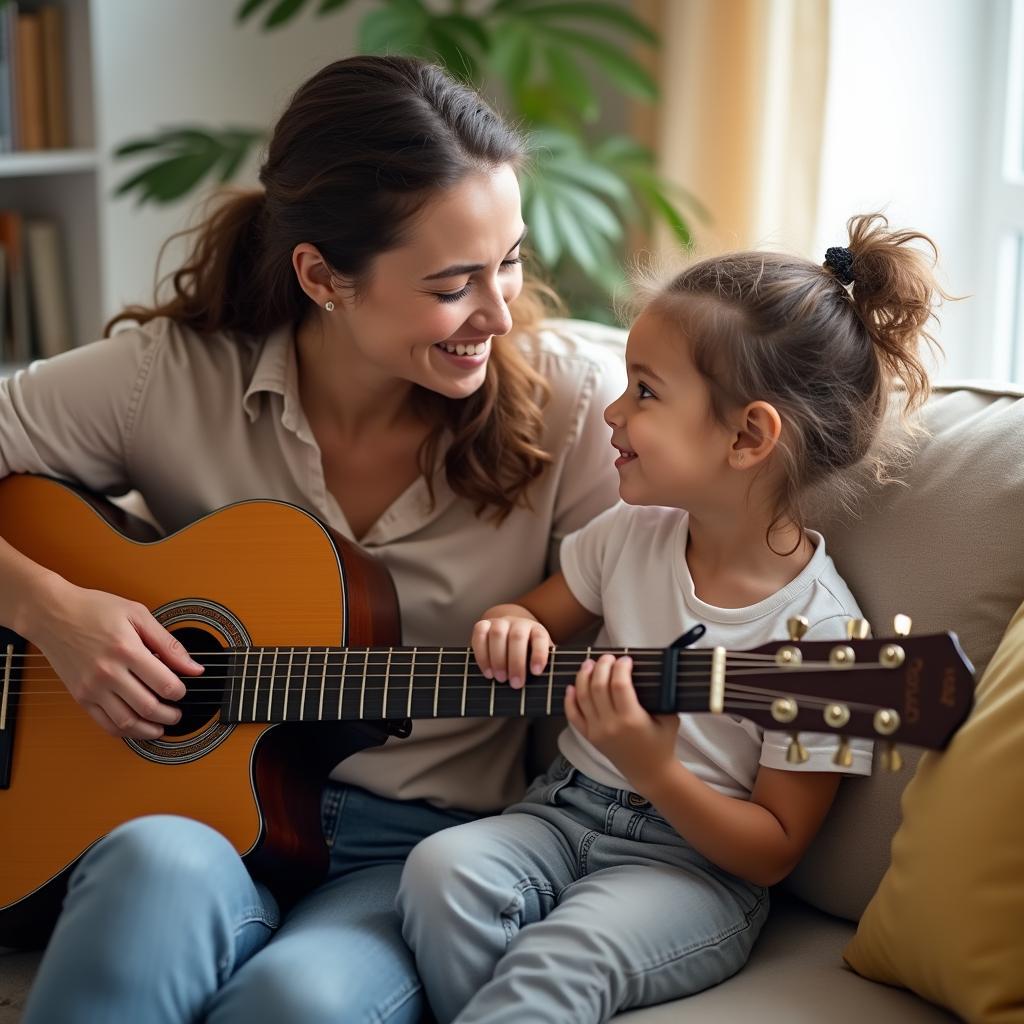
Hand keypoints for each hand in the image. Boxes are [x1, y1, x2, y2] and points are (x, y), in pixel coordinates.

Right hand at [27, 576, 203, 738]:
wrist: (52, 614)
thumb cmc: (94, 609)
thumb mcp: (138, 615)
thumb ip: (169, 644)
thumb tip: (195, 667)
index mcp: (127, 650)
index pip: (164, 684)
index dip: (180, 692)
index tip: (183, 691)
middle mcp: (108, 672)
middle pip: (148, 707)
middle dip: (170, 715)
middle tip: (177, 713)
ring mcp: (92, 687)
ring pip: (127, 722)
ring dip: (150, 730)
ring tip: (161, 726)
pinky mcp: (80, 696)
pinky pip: (105, 724)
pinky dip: (124, 732)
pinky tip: (137, 728)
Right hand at [472, 613, 551, 689]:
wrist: (510, 634)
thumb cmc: (527, 654)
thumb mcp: (537, 659)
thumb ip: (539, 667)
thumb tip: (540, 684)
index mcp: (536, 630)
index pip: (539, 637)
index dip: (539, 654)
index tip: (536, 672)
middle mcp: (518, 623)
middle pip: (517, 637)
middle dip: (516, 662)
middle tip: (516, 683)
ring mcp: (500, 622)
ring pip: (497, 634)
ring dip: (498, 659)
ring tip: (501, 679)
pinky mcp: (483, 625)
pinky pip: (480, 635)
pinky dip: (482, 655)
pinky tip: (488, 672)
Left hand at [565, 654, 678, 793]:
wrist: (649, 772)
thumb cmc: (662, 743)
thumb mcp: (669, 718)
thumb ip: (661, 696)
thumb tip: (654, 671)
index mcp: (631, 719)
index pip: (619, 684)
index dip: (621, 667)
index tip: (626, 659)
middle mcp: (610, 724)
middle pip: (598, 686)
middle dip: (602, 666)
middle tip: (608, 657)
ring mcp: (596, 731)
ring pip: (583, 697)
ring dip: (584, 676)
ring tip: (589, 664)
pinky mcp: (589, 737)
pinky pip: (573, 715)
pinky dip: (570, 699)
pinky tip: (572, 686)